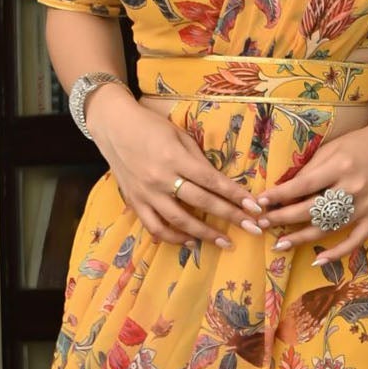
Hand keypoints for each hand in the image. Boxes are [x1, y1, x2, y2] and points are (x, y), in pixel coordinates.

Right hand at [86, 87, 259, 247]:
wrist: (113, 126)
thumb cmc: (151, 126)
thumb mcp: (179, 136)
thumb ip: (198, 160)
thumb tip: (220, 184)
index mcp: (174, 157)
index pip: (211, 180)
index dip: (234, 195)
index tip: (254, 207)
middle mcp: (161, 178)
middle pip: (201, 202)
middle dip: (230, 216)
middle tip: (252, 228)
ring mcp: (146, 193)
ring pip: (179, 220)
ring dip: (205, 234)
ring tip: (225, 242)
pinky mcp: (135, 202)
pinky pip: (155, 226)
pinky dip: (173, 238)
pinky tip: (190, 242)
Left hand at [254, 116, 367, 265]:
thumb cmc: (358, 144)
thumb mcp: (331, 148)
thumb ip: (310, 170)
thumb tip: (285, 192)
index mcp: (340, 166)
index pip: (303, 185)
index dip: (280, 196)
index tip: (260, 202)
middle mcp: (353, 187)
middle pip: (312, 209)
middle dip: (284, 218)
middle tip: (262, 223)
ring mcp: (366, 205)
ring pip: (329, 227)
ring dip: (302, 238)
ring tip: (280, 244)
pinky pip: (355, 239)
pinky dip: (338, 252)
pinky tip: (318, 259)